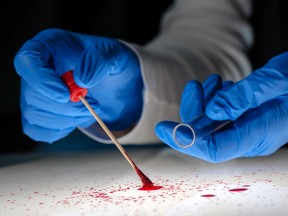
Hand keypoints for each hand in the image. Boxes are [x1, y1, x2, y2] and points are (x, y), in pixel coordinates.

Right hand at [14, 28, 142, 142]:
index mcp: (48, 46)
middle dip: (65, 107)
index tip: (66, 95)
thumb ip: (100, 61)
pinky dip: (59, 130)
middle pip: (32, 94)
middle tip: (92, 105)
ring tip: (89, 110)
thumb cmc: (107, 63)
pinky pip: (37, 130)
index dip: (42, 81)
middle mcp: (35, 69)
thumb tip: (81, 79)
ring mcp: (34, 92)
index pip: (27, 60)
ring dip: (66, 120)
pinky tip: (76, 119)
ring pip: (34, 115)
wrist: (110, 80)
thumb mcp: (114, 54)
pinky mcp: (38, 112)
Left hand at [156, 52, 287, 162]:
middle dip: (194, 112)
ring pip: (212, 123)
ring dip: (205, 102)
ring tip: (215, 82)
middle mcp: (249, 137)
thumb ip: (241, 98)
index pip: (213, 148)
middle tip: (194, 88)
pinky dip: (214, 100)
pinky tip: (222, 85)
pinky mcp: (245, 118)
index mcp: (258, 134)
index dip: (185, 140)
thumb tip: (211, 111)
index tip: (163, 128)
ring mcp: (246, 128)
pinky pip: (220, 114)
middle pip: (207, 134)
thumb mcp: (272, 82)